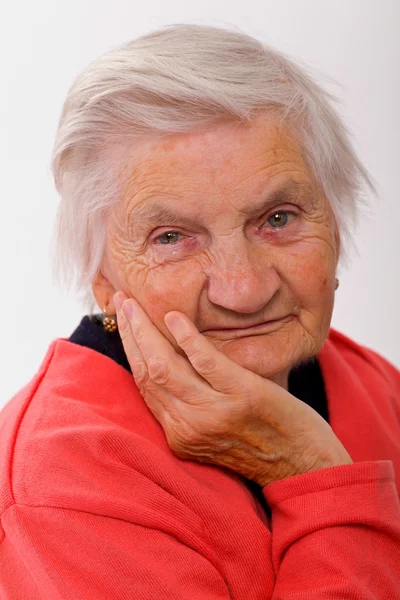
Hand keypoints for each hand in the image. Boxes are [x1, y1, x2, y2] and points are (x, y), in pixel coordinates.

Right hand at [114, 292, 351, 486]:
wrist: (305, 465)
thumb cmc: (263, 443)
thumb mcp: (215, 431)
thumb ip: (192, 404)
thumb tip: (175, 361)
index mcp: (179, 434)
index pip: (144, 384)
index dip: (129, 349)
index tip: (122, 321)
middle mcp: (189, 426)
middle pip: (147, 372)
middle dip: (130, 334)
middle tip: (120, 301)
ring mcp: (214, 413)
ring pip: (166, 366)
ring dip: (146, 331)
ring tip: (136, 304)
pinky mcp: (242, 396)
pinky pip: (205, 362)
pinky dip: (187, 338)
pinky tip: (174, 318)